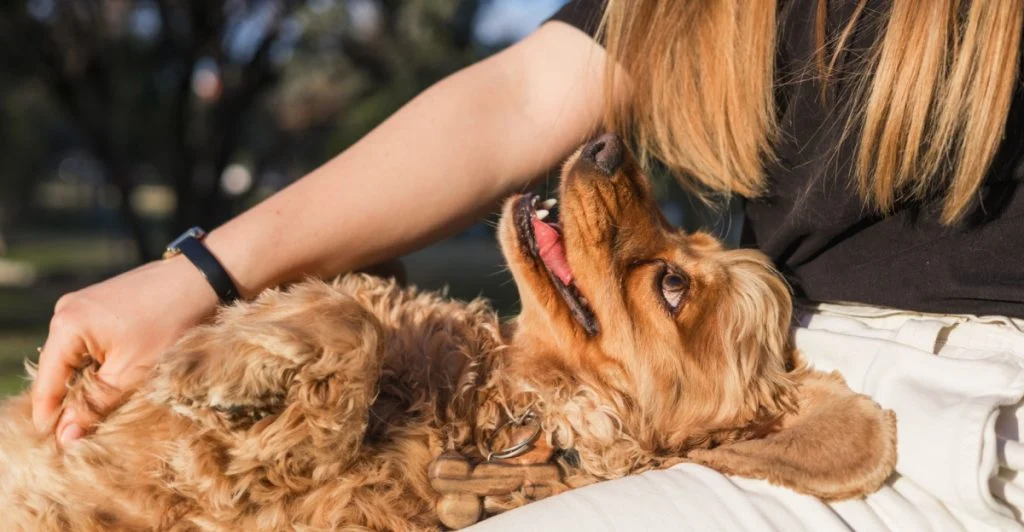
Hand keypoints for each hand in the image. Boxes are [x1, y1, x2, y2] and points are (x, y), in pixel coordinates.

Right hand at [32, 256, 218, 445]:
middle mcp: (66, 312)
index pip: (46, 383)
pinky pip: (89, 344)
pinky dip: (100, 364)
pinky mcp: (100, 305)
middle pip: (57, 371)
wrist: (204, 278)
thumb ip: (95, 404)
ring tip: (100, 409)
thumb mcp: (133, 372)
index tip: (55, 448)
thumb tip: (65, 437)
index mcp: (67, 326)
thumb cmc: (171, 322)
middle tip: (81, 435)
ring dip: (87, 383)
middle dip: (69, 401)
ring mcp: (83, 306)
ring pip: (74, 358)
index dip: (49, 418)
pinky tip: (115, 379)